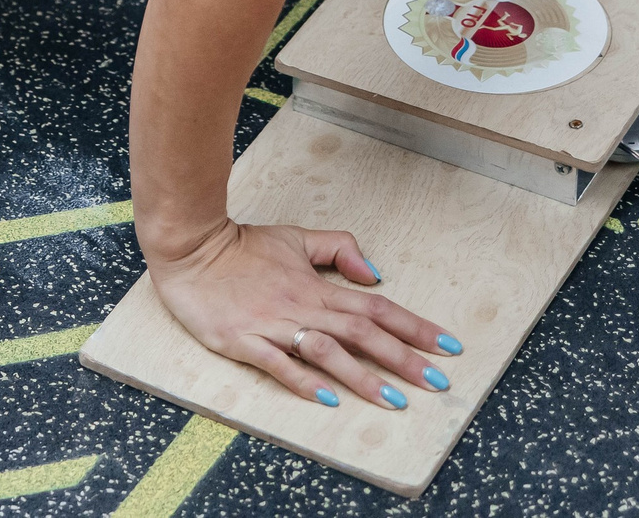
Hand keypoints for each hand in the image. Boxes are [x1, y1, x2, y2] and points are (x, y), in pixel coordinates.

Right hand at [149, 219, 457, 408]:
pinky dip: (304, 381)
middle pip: (361, 333)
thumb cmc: (241, 245)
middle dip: (403, 359)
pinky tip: (328, 399)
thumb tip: (374, 274)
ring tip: (394, 401)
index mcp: (316, 285)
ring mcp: (271, 325)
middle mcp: (301, 307)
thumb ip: (337, 249)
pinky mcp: (242, 340)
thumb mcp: (294, 236)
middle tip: (437, 383)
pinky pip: (278, 363)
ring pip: (326, 352)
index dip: (415, 327)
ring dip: (362, 377)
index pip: (376, 308)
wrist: (190, 247)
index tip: (448, 346)